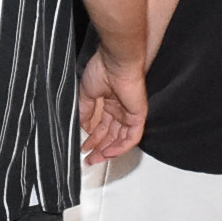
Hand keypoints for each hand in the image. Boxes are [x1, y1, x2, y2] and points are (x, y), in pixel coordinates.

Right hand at [79, 49, 146, 164]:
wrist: (115, 61)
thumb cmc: (103, 69)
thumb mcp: (86, 93)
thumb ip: (85, 112)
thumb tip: (83, 127)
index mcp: (110, 102)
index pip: (103, 126)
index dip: (93, 139)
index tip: (84, 148)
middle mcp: (121, 109)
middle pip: (111, 135)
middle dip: (99, 148)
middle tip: (90, 159)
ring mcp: (130, 113)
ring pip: (121, 139)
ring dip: (109, 151)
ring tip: (96, 159)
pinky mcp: (138, 116)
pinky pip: (131, 137)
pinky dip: (120, 147)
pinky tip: (108, 153)